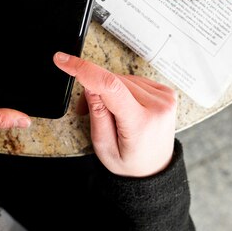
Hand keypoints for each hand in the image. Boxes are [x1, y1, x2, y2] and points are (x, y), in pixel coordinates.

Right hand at [54, 52, 175, 177]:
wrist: (154, 170)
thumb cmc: (129, 162)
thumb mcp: (104, 146)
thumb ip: (97, 114)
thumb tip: (89, 84)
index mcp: (141, 123)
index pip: (110, 87)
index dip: (84, 70)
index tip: (64, 61)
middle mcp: (158, 107)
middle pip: (114, 82)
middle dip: (95, 90)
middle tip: (86, 110)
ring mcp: (165, 99)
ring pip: (123, 79)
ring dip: (109, 90)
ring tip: (109, 114)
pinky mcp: (167, 93)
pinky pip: (134, 80)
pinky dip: (123, 90)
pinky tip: (124, 106)